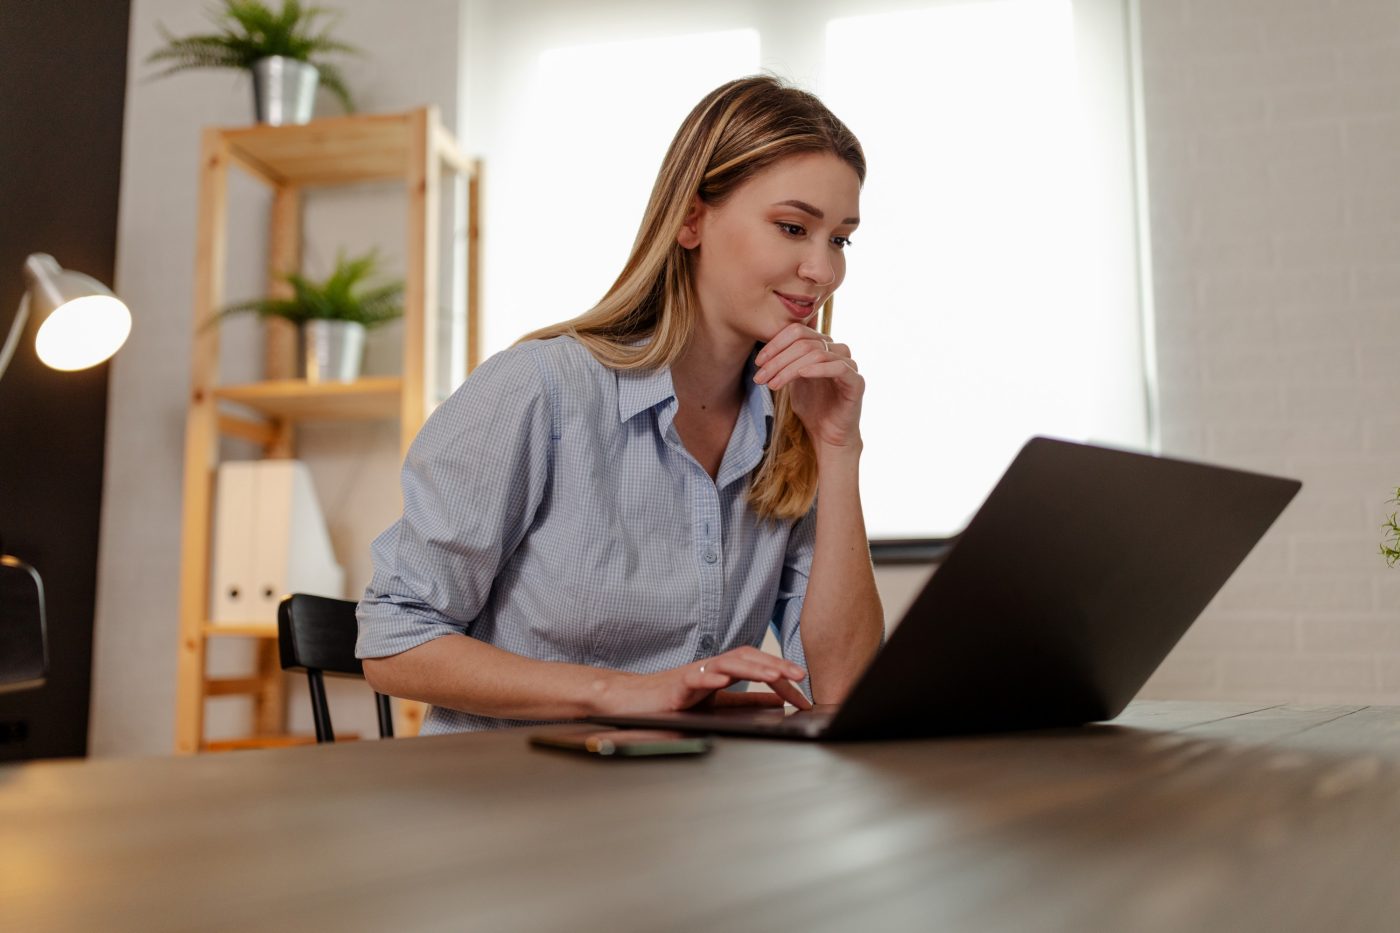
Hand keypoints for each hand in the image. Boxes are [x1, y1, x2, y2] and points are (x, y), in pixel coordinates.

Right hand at [593, 647, 812, 714]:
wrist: (633, 700)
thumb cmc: (673, 699)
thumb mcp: (718, 702)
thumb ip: (746, 702)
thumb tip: (779, 700)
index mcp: (723, 671)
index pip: (758, 666)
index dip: (782, 675)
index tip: (804, 691)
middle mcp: (711, 668)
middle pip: (747, 657)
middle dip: (775, 665)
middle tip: (800, 676)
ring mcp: (693, 674)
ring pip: (726, 664)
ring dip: (752, 669)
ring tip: (773, 675)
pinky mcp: (675, 686)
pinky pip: (693, 679)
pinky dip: (709, 679)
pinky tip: (723, 681)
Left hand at [753, 322, 863, 451]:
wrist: (828, 436)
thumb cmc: (812, 408)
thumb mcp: (793, 381)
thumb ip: (785, 362)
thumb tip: (764, 351)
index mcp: (822, 347)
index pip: (797, 331)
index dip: (775, 344)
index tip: (758, 362)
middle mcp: (837, 351)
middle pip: (804, 343)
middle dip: (778, 359)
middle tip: (760, 376)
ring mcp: (849, 365)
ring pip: (817, 353)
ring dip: (789, 368)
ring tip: (772, 383)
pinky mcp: (856, 382)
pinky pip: (838, 367)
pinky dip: (817, 369)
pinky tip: (800, 375)